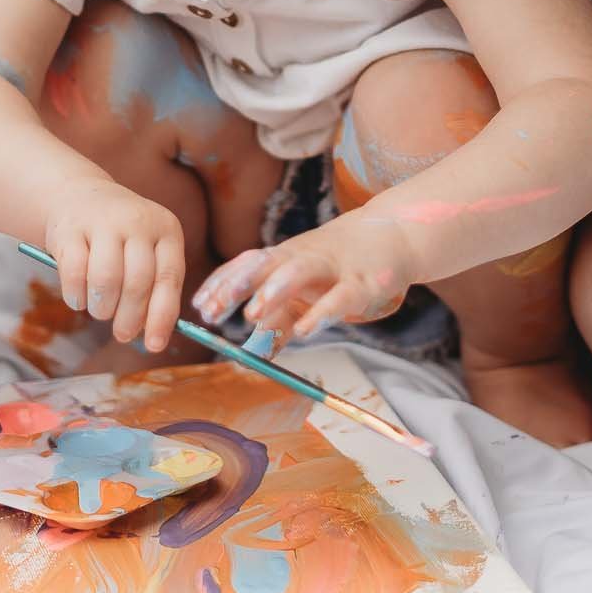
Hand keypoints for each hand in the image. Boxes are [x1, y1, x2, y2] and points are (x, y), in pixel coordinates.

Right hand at [46, 179, 185, 352]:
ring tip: (100, 311)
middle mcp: (138, 221)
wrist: (79, 197)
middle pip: (138, 282)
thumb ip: (153, 288)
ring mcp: (104, 221)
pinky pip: (75, 273)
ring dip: (102, 307)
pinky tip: (78, 299)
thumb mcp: (146, 251)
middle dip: (129, 318)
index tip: (154, 346)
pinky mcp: (71, 228)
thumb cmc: (120, 238)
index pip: (169, 278)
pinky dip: (76, 296)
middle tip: (122, 333)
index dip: (162, 317)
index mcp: (166, 229)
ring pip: (107, 279)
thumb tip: (152, 337)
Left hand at [195, 214, 412, 341]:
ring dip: (273, 291)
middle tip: (212, 311)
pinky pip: (339, 298)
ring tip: (251, 315)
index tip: (198, 306)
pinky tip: (304, 331)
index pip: (247, 264)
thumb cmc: (340, 265)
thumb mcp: (305, 290)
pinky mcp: (362, 282)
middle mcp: (303, 256)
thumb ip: (279, 322)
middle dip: (235, 285)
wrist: (393, 235)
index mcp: (285, 256)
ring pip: (298, 272)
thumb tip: (251, 356)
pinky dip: (321, 313)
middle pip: (263, 264)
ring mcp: (332, 267)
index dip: (222, 284)